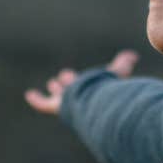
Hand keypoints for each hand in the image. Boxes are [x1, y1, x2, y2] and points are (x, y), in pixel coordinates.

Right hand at [23, 50, 137, 115]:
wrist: (97, 103)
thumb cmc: (108, 90)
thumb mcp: (116, 73)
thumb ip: (123, 64)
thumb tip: (133, 55)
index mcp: (93, 90)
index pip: (88, 83)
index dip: (84, 77)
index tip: (82, 73)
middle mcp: (81, 98)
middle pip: (74, 89)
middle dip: (70, 83)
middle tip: (65, 77)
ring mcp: (68, 102)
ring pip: (61, 95)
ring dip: (57, 89)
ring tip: (53, 84)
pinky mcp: (57, 106)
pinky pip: (44, 105)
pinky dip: (37, 100)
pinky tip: (30, 95)